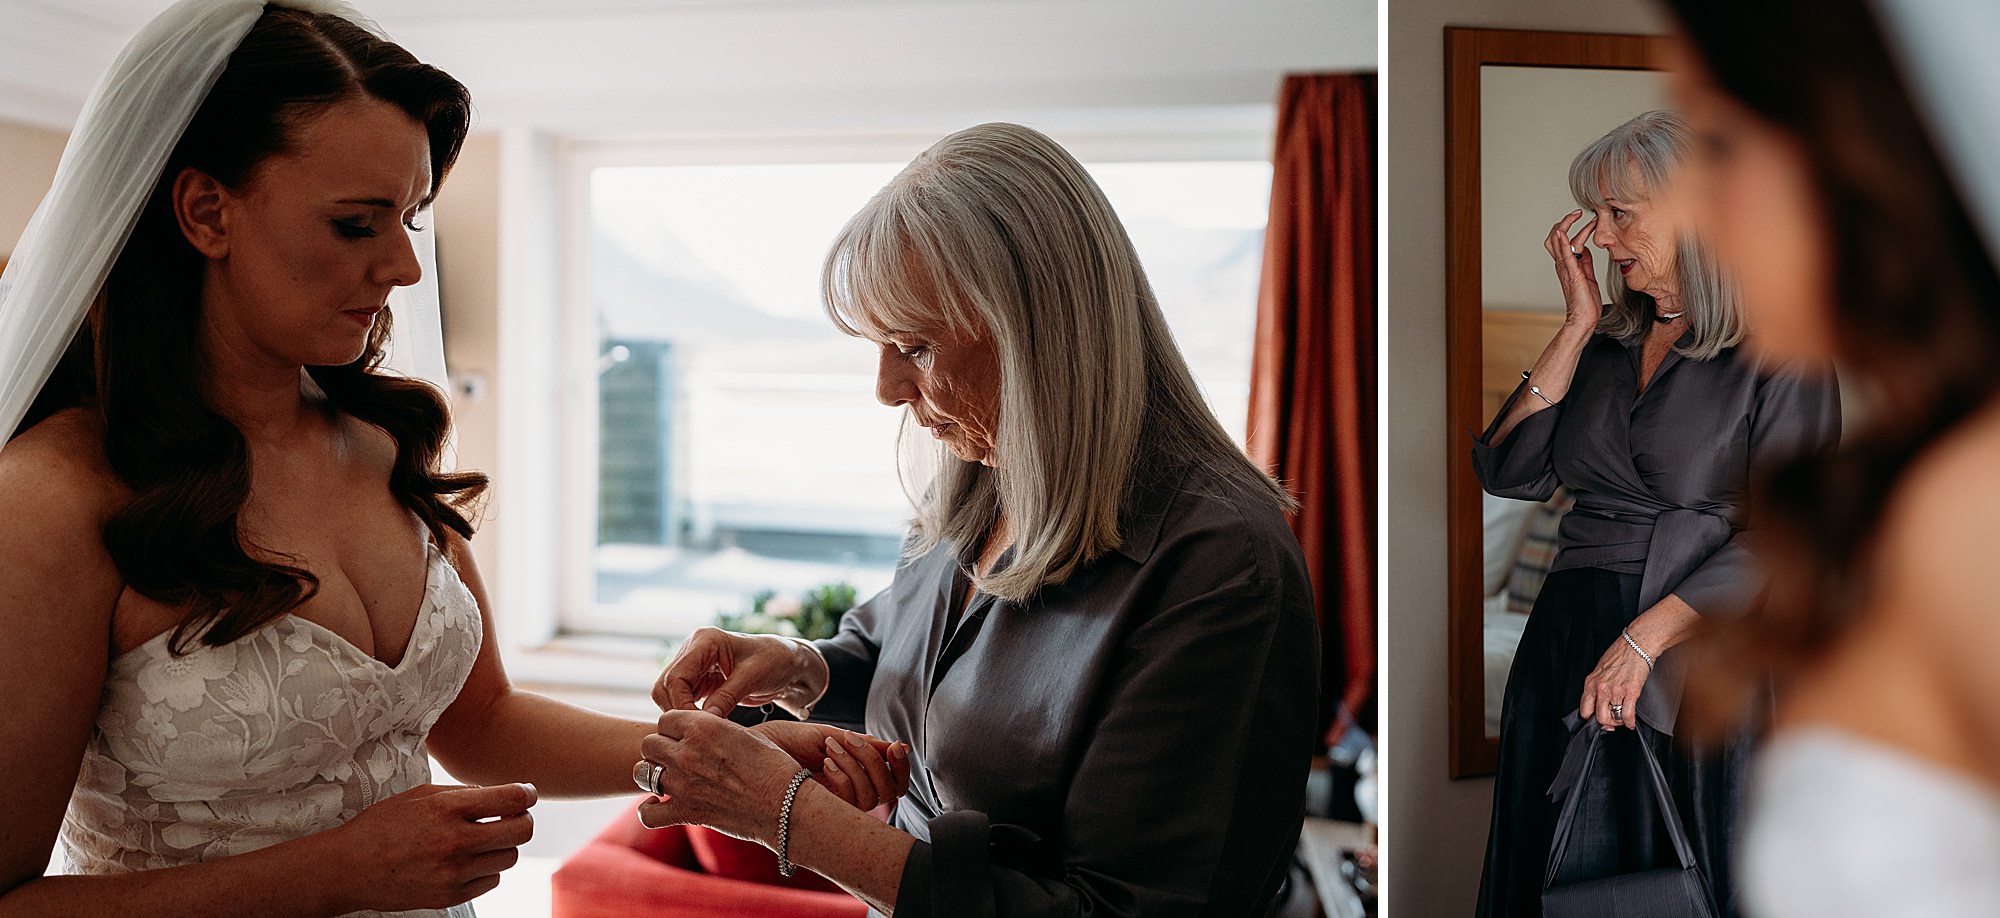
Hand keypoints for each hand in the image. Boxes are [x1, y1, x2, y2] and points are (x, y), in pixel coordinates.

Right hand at [327, 782, 536, 911]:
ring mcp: (453, 872)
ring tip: (482, 839)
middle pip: (522, 831)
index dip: (527, 794)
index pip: (512, 798)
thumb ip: (463, 793)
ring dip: (503, 846)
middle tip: (512, 817)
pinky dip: (486, 869)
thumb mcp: (419, 795)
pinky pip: (491, 880)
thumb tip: (503, 794)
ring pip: (509, 857)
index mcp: (447, 808)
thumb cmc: (383, 825)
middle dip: (523, 820)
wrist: (347, 868)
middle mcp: (454, 841)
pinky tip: (467, 860)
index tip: (526, 794)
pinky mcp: (449, 896)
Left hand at [636, 710, 807, 841]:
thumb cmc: (774, 767)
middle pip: (649, 743)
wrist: (786, 804)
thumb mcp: (746, 735)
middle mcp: (687, 753)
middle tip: (674, 757)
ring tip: (666, 779)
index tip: (683, 735)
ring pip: (642, 772)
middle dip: (659, 749)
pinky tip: (658, 806)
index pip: (665, 719)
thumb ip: (716, 731)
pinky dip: (649, 811)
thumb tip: (702, 732)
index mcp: (703, 727)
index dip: (673, 727)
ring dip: (652, 774)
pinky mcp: (686, 813)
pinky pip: (648, 814)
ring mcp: (683, 784)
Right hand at [655, 627, 823, 715]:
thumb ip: (726, 698)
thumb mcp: (753, 678)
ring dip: (681, 713)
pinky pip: (682, 700)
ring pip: (669, 694)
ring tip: (702, 730)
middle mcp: (693, 650)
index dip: (681, 704)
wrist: (788, 663)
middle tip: (697, 732)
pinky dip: (689, 714)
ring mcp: (694, 665)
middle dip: (677, 710)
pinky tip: (704, 726)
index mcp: (704, 640)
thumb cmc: (775, 661)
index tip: (697, 725)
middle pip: (666, 685)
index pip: (676, 676)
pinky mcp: (699, 680)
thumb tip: (703, 722)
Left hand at [751, 720, 910, 811]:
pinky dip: (844, 776)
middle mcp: (847, 797)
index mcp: (852, 778)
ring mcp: (834, 807)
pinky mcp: (819, 813)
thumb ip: (863, 745)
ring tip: (831, 747)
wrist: (748, 748)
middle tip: (852, 740)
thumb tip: (899, 747)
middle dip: (878, 764)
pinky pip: (849, 799)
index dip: (901, 770)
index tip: (896, 747)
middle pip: (889, 794)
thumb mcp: (827, 738)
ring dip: (858, 765)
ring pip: (871, 797)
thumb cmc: (782, 743)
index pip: (893, 786)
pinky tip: (824, 761)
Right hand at [1543, 210, 1604, 329]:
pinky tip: (1562, 231)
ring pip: (1557, 240)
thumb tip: (1585, 248)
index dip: (1575, 226)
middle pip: (1554, 236)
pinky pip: (1563, 254)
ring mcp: (1565, 267)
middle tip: (1578, 212)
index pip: (1565, 239)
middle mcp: (1562, 263)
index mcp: (1567, 264)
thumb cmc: (1586, 300)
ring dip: (1566, 225)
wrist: (1584, 317)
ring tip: (1577, 216)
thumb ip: (1584, 261)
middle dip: (1565, 221)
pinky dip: (1562, 241)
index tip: (1590, 219)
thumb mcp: (1588, 275)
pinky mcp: (1571, 272)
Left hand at [1579, 636, 1650, 731]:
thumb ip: (1597, 685)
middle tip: (1612, 722)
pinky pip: (1627, 715)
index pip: (1584, 709)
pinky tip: (1631, 723)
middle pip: (1599, 717)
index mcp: (1591, 683)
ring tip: (1622, 721)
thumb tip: (1599, 701)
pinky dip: (1630, 723)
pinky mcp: (1630, 692)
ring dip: (1619, 723)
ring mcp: (1615, 691)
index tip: (1597, 719)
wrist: (1636, 645)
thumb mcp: (1600, 670)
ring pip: (1612, 718)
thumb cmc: (1619, 654)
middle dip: (1606, 723)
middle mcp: (1600, 688)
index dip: (1591, 718)